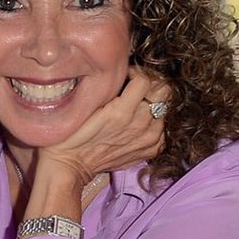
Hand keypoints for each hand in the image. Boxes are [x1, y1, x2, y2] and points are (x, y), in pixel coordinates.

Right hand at [37, 69, 168, 184]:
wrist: (71, 165)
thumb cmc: (72, 134)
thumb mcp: (85, 106)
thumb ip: (108, 90)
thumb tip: (123, 75)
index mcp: (122, 111)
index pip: (146, 79)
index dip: (136, 73)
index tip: (127, 75)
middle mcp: (140, 124)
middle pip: (164, 92)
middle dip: (152, 84)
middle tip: (137, 86)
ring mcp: (148, 138)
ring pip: (166, 108)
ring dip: (153, 103)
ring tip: (137, 105)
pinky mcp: (151, 149)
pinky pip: (164, 128)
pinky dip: (155, 122)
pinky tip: (140, 121)